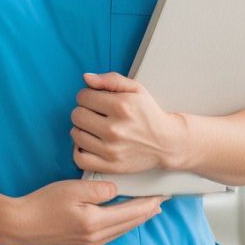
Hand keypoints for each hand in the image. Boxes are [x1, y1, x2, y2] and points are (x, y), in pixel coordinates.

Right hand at [5, 180, 164, 244]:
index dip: (148, 202)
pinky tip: (124, 217)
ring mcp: (91, 242)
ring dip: (137, 218)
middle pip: (130, 223)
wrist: (23, 224)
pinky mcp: (84, 243)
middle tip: (162, 200)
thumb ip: (98, 188)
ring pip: (122, 229)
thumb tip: (116, 188)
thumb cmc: (44, 203)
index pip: (131, 212)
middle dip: (148, 211)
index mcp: (96, 222)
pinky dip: (123, 223)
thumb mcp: (72, 189)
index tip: (162, 194)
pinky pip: (112, 232)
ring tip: (149, 209)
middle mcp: (98, 236)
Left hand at [71, 72, 186, 174]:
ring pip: (76, 135)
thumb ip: (110, 79)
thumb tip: (86, 78)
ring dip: (81, 129)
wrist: (168, 143)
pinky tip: (88, 144)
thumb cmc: (149, 114)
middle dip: (83, 111)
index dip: (87, 96)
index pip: (82, 96)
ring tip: (93, 128)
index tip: (95, 100)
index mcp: (121, 106)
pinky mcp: (111, 166)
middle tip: (94, 114)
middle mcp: (115, 129)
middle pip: (77, 115)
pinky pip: (80, 159)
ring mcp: (112, 150)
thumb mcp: (135, 89)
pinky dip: (79, 151)